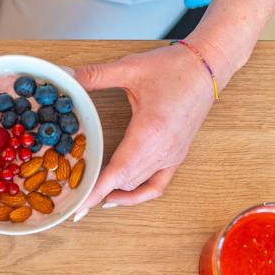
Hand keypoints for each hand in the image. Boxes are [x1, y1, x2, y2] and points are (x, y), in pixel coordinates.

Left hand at [73, 44, 216, 219]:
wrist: (209, 65)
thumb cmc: (173, 67)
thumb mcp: (129, 68)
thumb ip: (94, 75)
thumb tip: (65, 76)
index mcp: (150, 131)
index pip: (117, 172)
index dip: (96, 192)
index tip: (79, 210)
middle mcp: (163, 150)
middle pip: (124, 183)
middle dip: (98, 192)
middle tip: (73, 197)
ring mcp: (172, 156)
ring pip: (137, 185)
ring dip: (115, 191)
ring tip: (90, 193)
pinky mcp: (177, 156)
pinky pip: (157, 185)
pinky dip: (138, 194)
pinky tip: (119, 195)